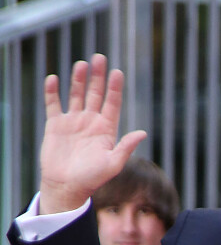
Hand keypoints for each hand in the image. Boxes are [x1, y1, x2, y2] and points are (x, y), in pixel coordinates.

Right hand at [39, 53, 147, 213]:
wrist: (67, 187)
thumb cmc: (93, 179)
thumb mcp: (113, 164)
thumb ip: (126, 147)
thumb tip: (143, 132)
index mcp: (107, 129)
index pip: (113, 103)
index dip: (115, 88)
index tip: (117, 72)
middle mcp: (91, 122)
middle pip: (95, 94)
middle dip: (98, 77)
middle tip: (100, 57)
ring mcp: (73, 122)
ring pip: (76, 95)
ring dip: (78, 80)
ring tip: (82, 64)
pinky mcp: (55, 125)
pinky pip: (53, 104)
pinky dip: (52, 92)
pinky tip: (53, 79)